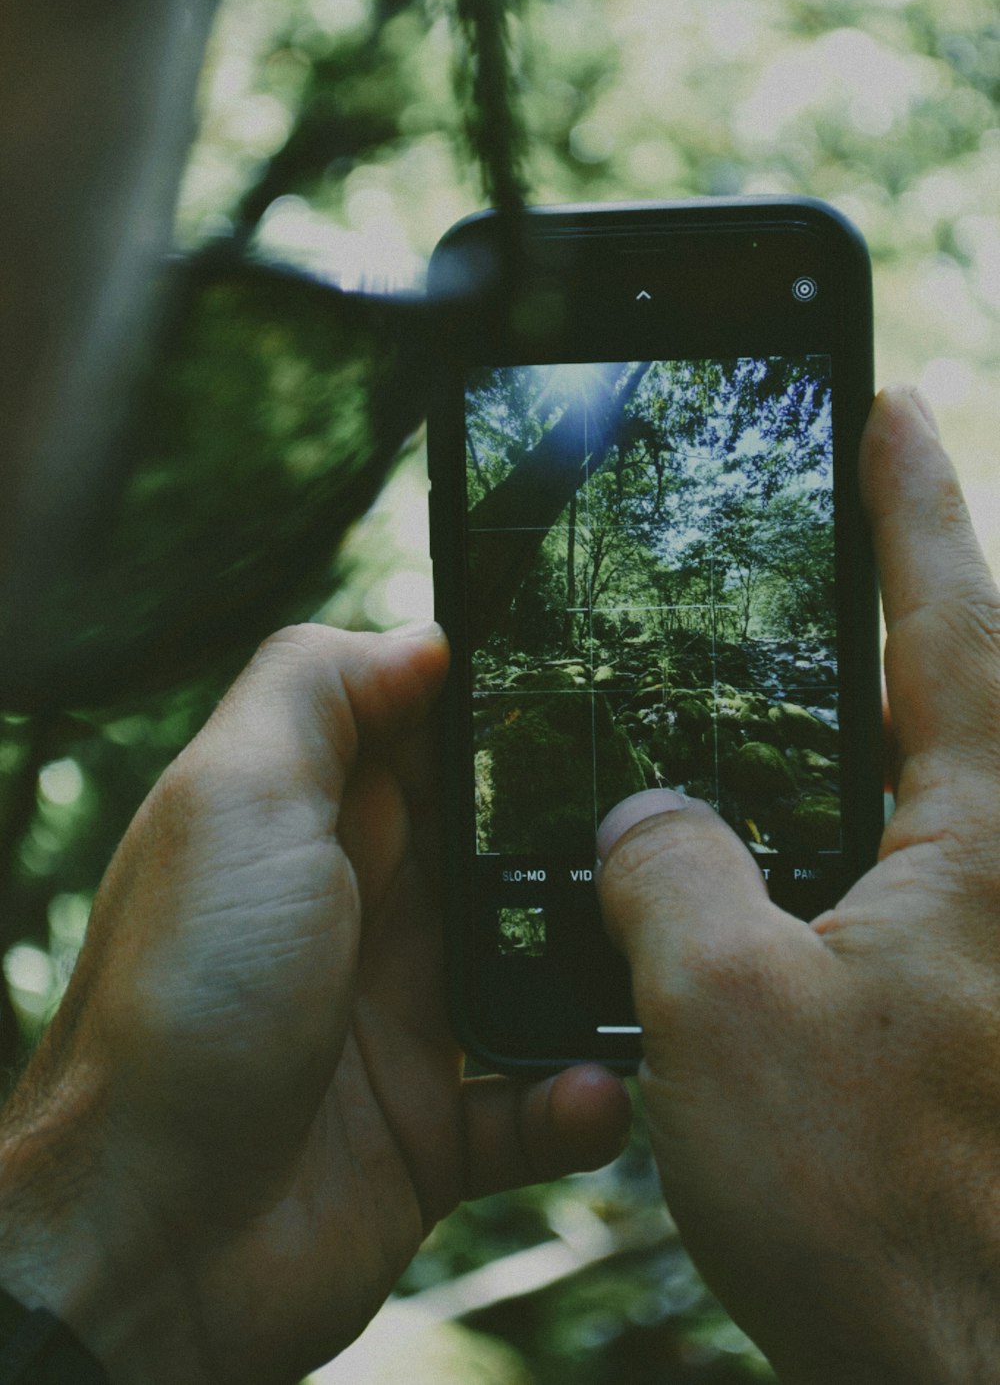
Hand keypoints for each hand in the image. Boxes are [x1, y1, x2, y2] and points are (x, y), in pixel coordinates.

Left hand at [0, 625, 628, 1384]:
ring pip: (540, 969)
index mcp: (316, 819)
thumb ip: (315, 692)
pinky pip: (534, 1104)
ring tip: (657, 961)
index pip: (432, 731)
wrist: (147, 1239)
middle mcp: (364, 909)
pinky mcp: (432, 1127)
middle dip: (584, 834)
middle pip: (504, 843)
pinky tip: (592, 1095)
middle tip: (674, 827)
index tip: (605, 685)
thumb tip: (423, 637)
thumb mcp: (233, 799)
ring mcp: (401, 1019)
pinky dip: (573, 1102)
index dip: (510, 705)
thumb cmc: (185, 1001)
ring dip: (598, 970)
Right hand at [596, 388, 999, 1384]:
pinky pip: (905, 875)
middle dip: (891, 598)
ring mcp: (994, 942)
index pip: (953, 614)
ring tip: (764, 698)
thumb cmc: (886, 1207)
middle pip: (958, 685)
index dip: (915, 497)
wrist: (977, 1375)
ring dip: (853, 729)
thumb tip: (643, 823)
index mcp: (985, 838)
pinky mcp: (974, 1006)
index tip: (894, 401)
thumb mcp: (726, 1011)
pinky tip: (761, 862)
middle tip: (813, 547)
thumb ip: (666, 871)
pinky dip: (840, 837)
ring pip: (923, 787)